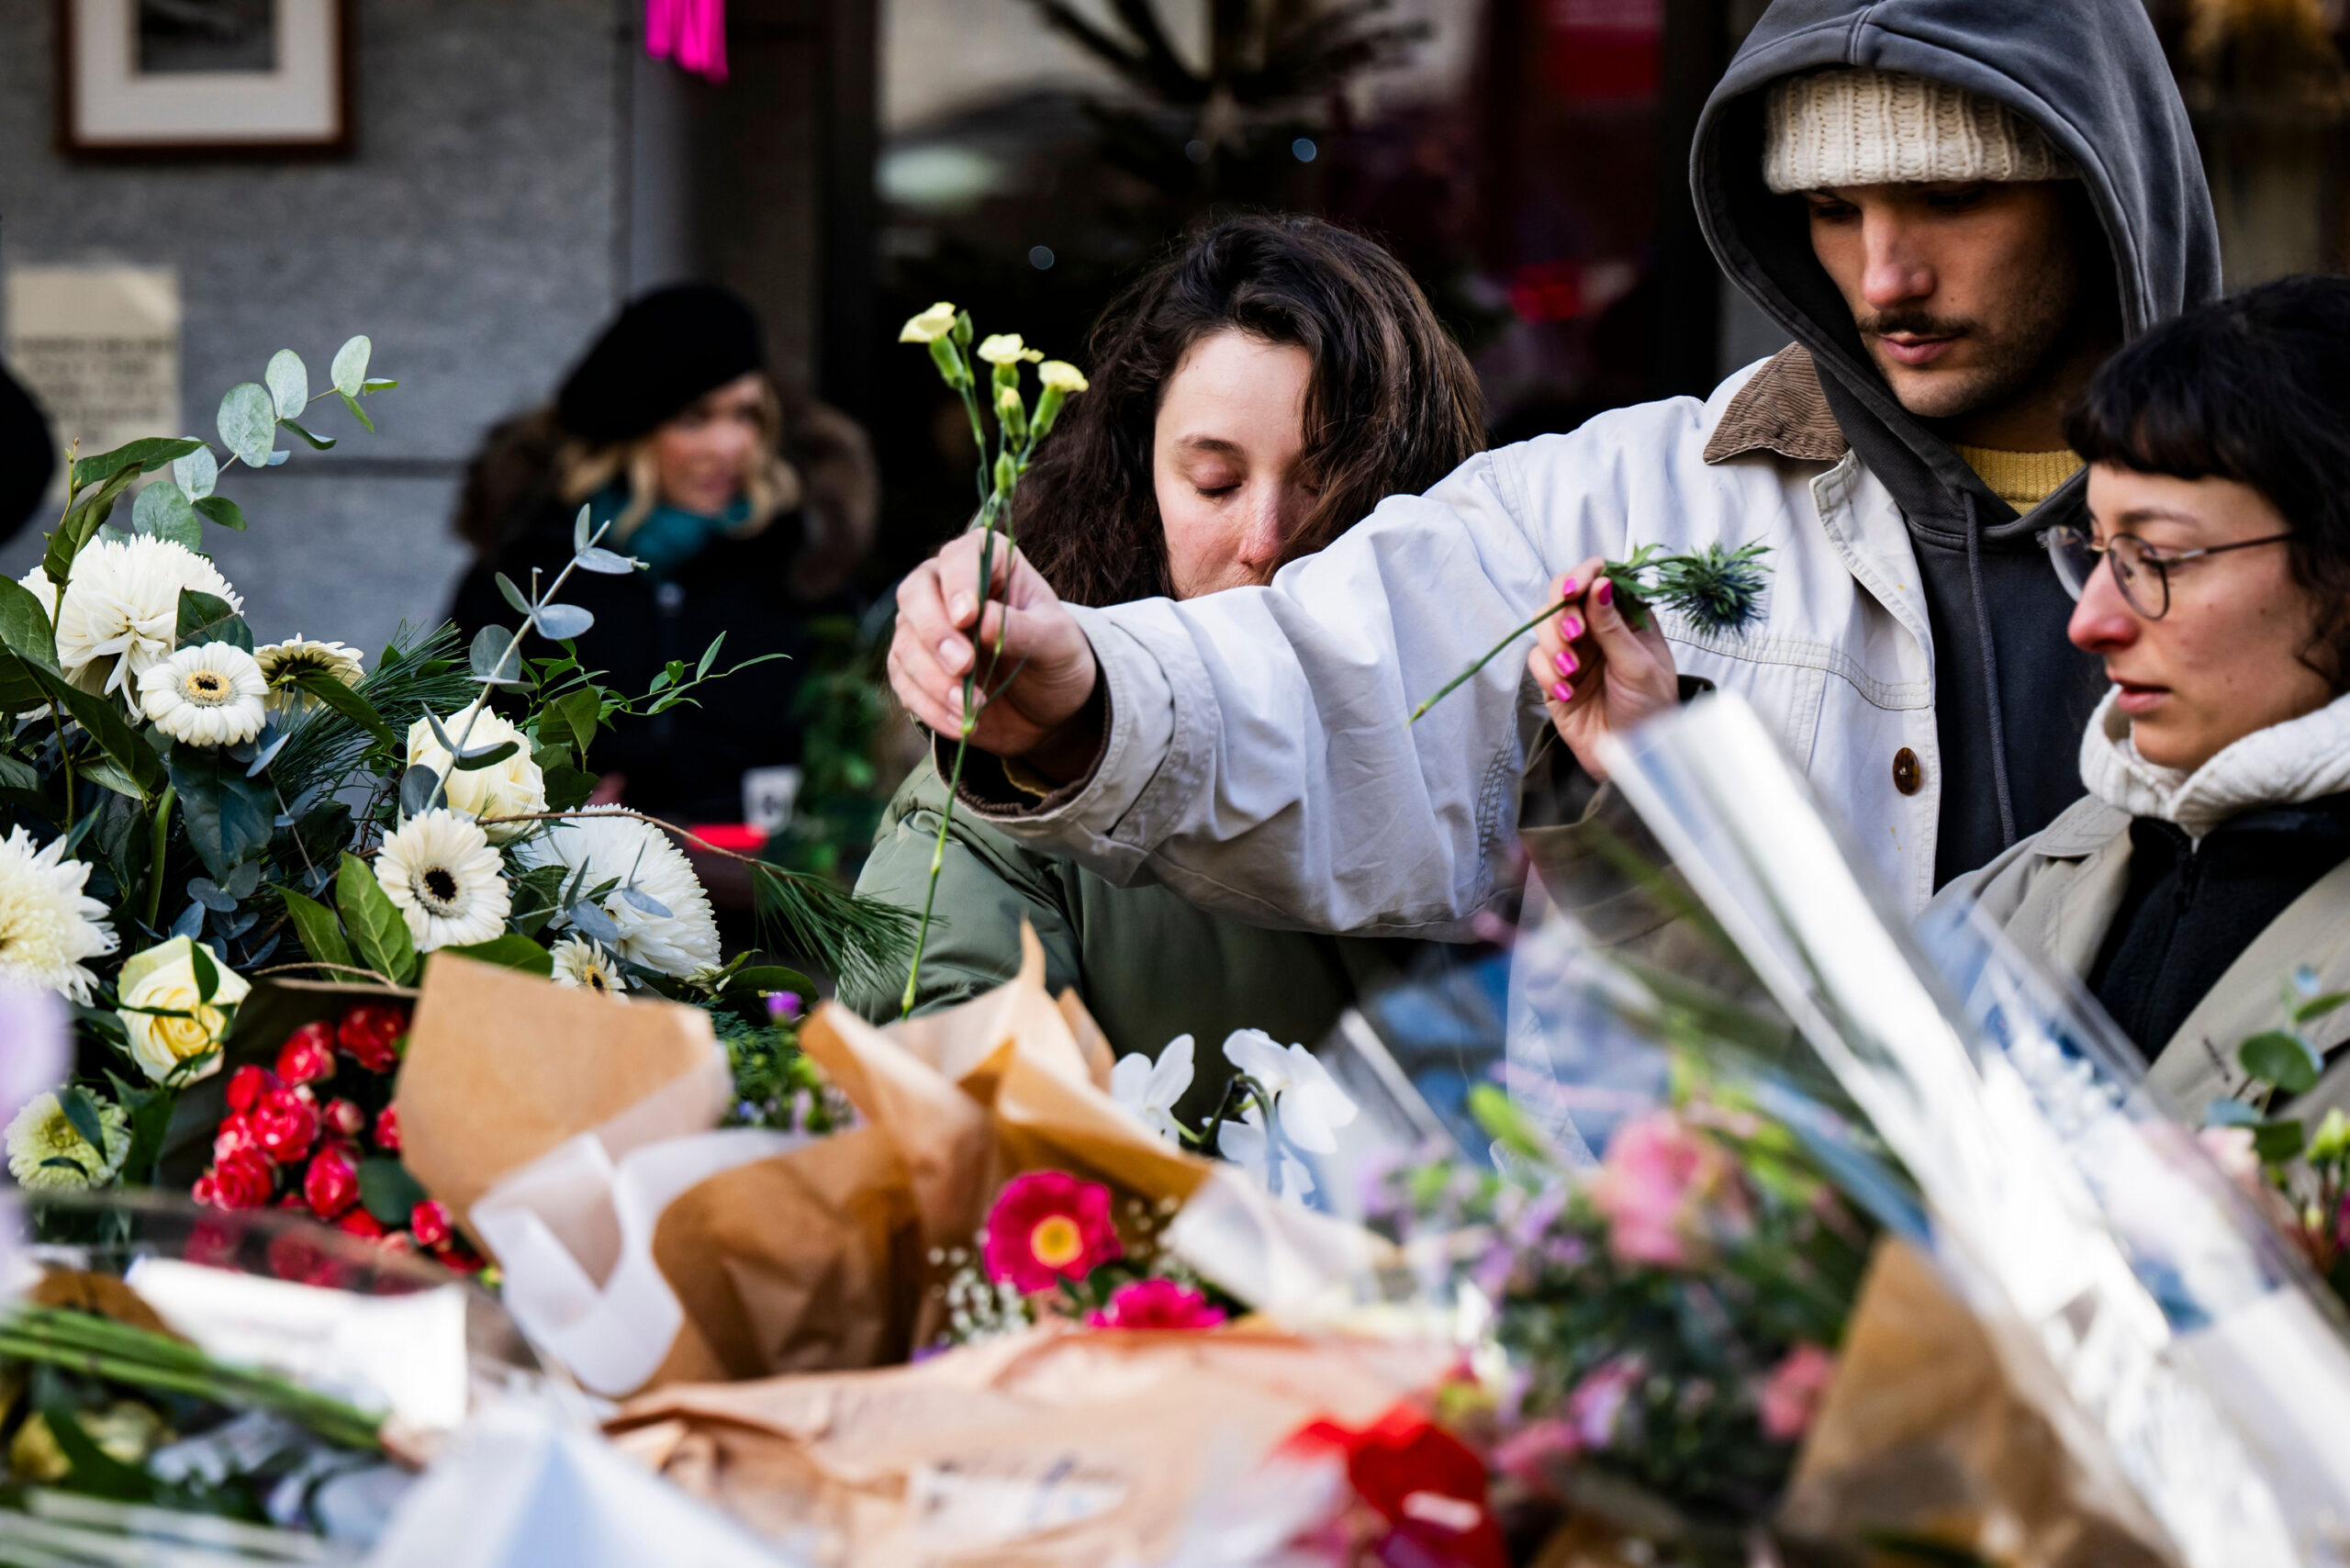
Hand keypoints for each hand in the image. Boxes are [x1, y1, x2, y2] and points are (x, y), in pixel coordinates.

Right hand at [890, 532, 1100, 775]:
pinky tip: (960, 722)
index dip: (958, 582)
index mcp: (990, 563)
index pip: (959, 557)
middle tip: (964, 665)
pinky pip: (904, 682)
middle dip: (935, 633)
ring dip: (933, 678)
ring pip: (905, 642)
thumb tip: (983, 620)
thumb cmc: (1057, 659)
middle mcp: (947, 587)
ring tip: (970, 706)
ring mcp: (925, 627)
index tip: (968, 616)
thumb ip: (1023, 629)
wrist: (1050, 707)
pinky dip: (929, 705)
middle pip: (915, 594)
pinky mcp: (914, 668)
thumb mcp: (1057, 643)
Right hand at [1526, 556, 1679, 782]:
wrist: (1633, 758)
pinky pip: (1536, 660)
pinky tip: (1568, 693)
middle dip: (1561, 610)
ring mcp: (1573, 650)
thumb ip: (1613, 625)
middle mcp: (1597, 627)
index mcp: (1626, 617)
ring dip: (1553, 642)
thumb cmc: (1651, 710)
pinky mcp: (1553, 676)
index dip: (1585, 574)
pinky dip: (1547, 673)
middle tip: (1573, 632)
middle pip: (1562, 594)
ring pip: (1543, 624)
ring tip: (1572, 670)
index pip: (1600, 577)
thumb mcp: (1639, 665)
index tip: (1577, 588)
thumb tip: (1600, 581)